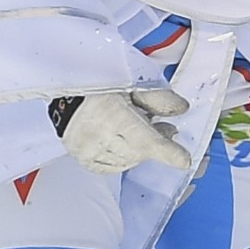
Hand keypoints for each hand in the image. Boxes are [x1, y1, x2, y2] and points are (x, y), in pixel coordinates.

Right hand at [54, 88, 194, 174]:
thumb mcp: (131, 82)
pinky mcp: (83, 158)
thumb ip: (158, 97)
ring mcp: (89, 150)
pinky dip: (123, 157)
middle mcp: (99, 135)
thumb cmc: (98, 81)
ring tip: (140, 130)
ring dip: (140, 150)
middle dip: (157, 144)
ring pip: (128, 161)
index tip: (183, 161)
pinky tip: (124, 142)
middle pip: (141, 152)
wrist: (65, 88)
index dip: (168, 153)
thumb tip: (180, 109)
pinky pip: (113, 167)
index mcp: (113, 113)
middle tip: (165, 129)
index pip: (147, 141)